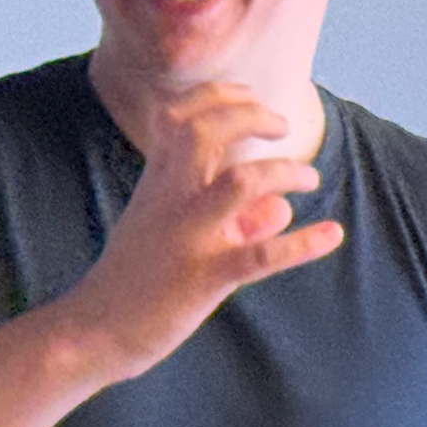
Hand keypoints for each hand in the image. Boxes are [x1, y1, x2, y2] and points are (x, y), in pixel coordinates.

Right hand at [62, 82, 345, 378]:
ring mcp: (189, 237)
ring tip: (310, 179)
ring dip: (283, 172)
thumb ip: (232, 218)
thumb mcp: (176, 237)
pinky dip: (302, 243)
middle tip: (283, 126)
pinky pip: (261, 255)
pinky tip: (332, 234)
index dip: (219, 97)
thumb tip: (282, 210)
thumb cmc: (136, 279)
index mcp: (158, 183)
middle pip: (206, 132)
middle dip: (250, 116)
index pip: (181, 116)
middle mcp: (171, 200)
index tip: (251, 98)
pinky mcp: (204, 278)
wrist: (94, 329)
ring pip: (240, 183)